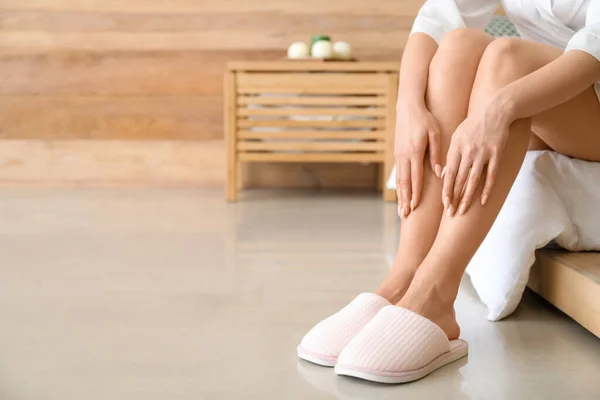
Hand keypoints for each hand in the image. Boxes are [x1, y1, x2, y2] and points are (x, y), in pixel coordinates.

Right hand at [394, 100, 441, 217]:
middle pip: (403, 183)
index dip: (415, 193)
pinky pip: (398, 173)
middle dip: (404, 200)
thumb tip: (439, 173)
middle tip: (404, 214)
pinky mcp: (397, 153)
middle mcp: (404, 156)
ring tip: (401, 209)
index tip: (415, 206)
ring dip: (400, 196)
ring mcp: (398, 155)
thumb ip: (436, 154)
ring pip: (399, 180)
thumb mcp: (435, 133)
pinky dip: (399, 186)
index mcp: (414, 152)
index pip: (415, 177)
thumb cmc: (425, 119)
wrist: (408, 107)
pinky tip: (400, 194)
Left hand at [442, 107, 510, 215]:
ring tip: (463, 211)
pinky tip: (483, 201)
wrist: (496, 110)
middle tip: (450, 213)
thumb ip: (450, 155)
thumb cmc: (473, 125)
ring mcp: (483, 154)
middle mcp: (468, 152)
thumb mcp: (456, 136)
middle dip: (454, 198)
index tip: (443, 203)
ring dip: (467, 197)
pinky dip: (487, 189)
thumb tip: (443, 175)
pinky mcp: (496, 154)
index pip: (449, 173)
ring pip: (473, 180)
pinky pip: (491, 175)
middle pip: (459, 179)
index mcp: (456, 148)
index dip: (446, 189)